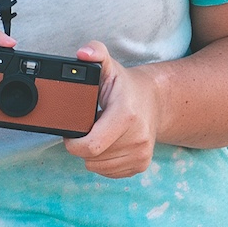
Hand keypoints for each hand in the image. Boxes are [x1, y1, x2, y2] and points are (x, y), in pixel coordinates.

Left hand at [63, 41, 160, 178]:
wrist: (155, 102)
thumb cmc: (125, 86)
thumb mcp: (109, 67)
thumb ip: (95, 53)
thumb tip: (83, 53)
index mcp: (126, 115)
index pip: (90, 146)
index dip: (73, 143)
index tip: (71, 132)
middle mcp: (138, 137)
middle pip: (92, 157)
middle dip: (82, 145)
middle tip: (87, 128)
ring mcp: (142, 154)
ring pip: (98, 167)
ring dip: (93, 154)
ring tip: (99, 133)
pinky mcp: (141, 165)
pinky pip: (109, 173)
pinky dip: (103, 162)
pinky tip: (108, 144)